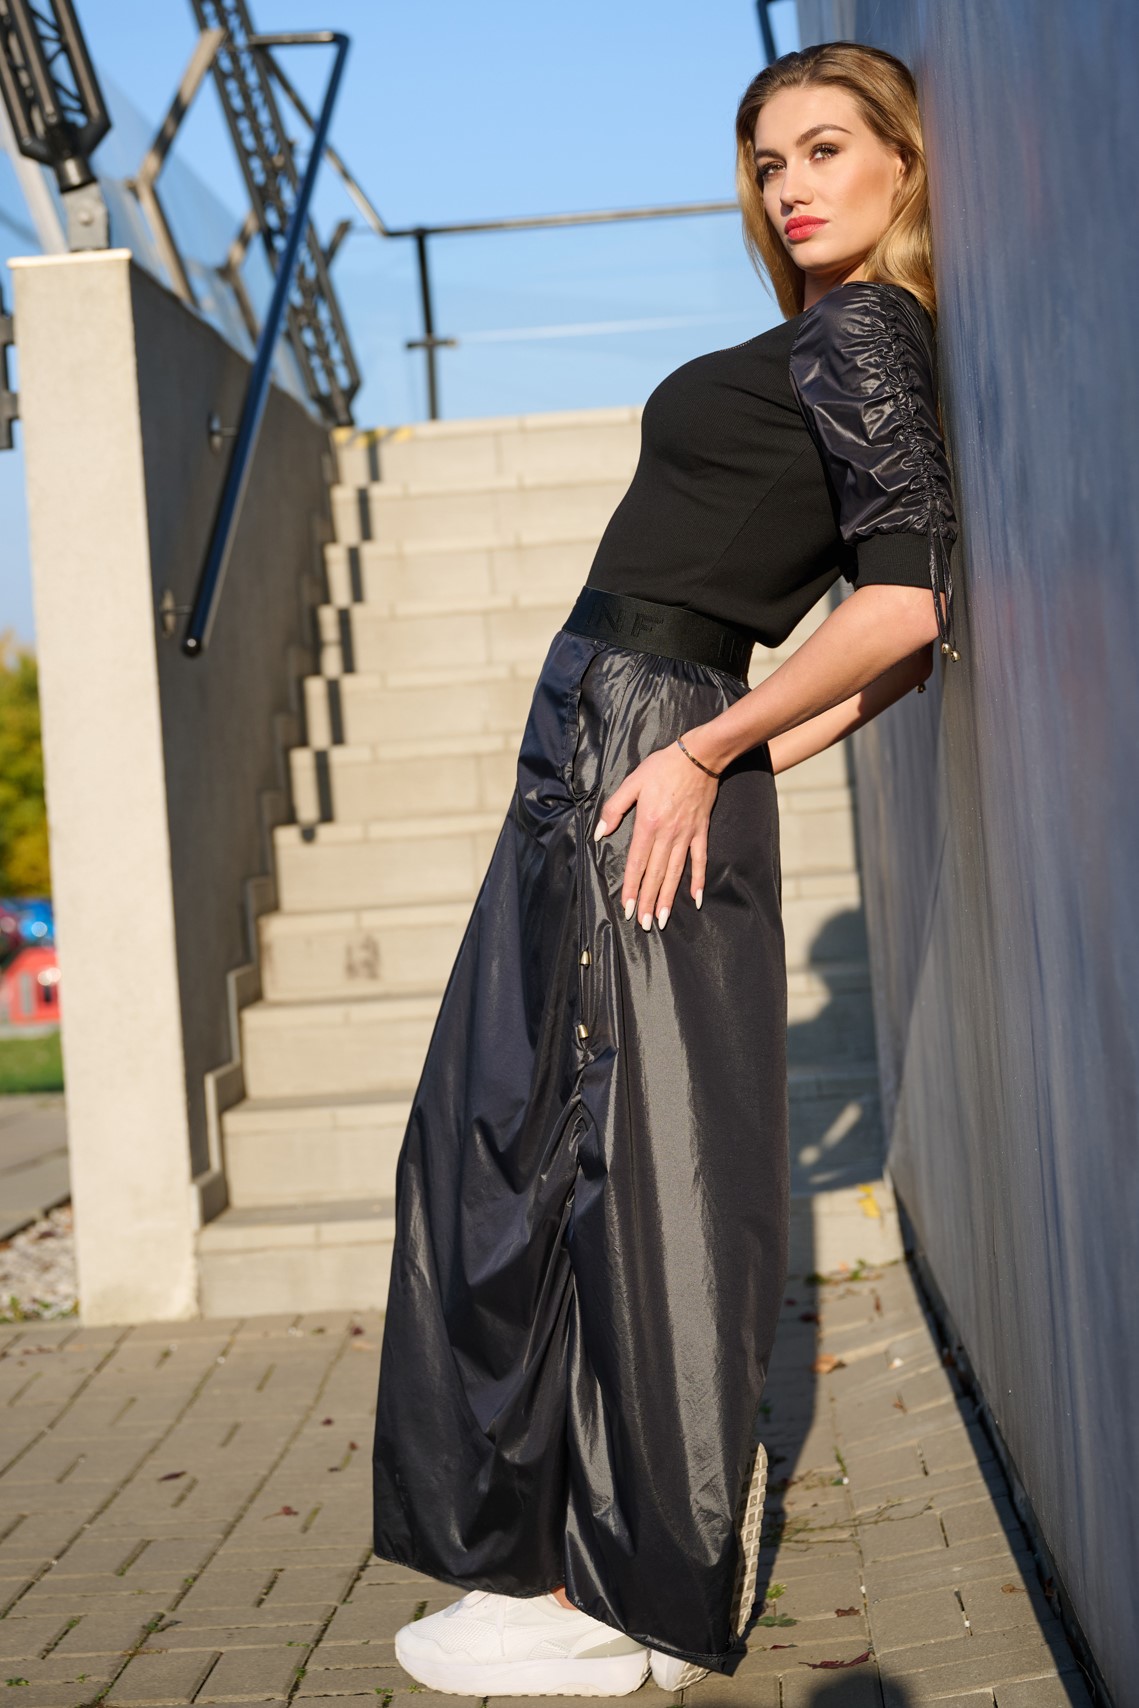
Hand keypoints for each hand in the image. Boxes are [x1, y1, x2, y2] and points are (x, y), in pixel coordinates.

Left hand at [593, 736, 719, 928]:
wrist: (699, 756)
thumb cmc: (662, 767)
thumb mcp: (632, 782)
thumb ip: (614, 808)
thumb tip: (600, 833)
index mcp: (648, 824)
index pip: (636, 863)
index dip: (630, 887)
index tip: (627, 908)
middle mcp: (667, 835)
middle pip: (655, 874)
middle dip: (647, 901)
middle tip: (644, 924)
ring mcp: (686, 835)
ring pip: (675, 873)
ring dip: (668, 898)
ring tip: (663, 919)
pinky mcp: (700, 832)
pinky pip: (700, 860)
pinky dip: (699, 880)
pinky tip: (696, 899)